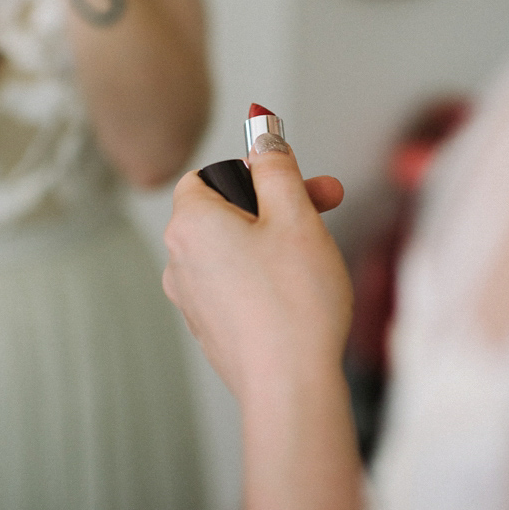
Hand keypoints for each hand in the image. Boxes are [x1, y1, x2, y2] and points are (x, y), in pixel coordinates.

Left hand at [163, 137, 350, 398]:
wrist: (290, 388)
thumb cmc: (295, 299)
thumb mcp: (294, 215)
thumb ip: (276, 163)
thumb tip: (259, 120)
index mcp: (190, 221)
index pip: (211, 174)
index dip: (257, 173)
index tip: (299, 185)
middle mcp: (178, 258)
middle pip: (226, 210)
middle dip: (278, 203)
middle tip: (330, 204)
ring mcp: (190, 297)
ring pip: (234, 248)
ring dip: (275, 240)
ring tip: (319, 257)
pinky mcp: (209, 328)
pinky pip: (235, 284)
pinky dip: (265, 277)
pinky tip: (301, 295)